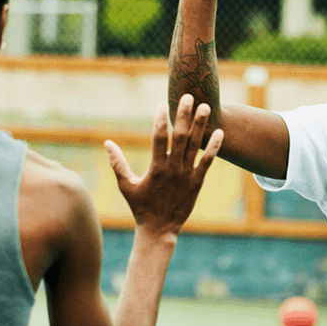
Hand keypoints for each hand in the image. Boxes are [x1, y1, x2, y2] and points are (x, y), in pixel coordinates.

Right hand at [105, 95, 224, 235]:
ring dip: (201, 125)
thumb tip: (107, 143)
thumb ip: (117, 163)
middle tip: (188, 96)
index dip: (161, 119)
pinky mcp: (197, 182)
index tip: (162, 103)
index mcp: (156, 168)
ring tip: (206, 107)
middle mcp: (173, 169)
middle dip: (184, 115)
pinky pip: (207, 162)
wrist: (160, 229)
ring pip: (196, 146)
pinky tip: (219, 132)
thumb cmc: (140, 207)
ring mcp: (187, 175)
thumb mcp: (126, 185)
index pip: (159, 138)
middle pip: (181, 137)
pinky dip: (214, 147)